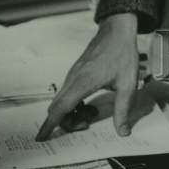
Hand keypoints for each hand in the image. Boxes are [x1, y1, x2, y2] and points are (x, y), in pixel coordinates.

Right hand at [36, 12, 139, 140]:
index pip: (61, 108)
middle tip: (87, 124)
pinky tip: (89, 104)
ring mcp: (72, 74)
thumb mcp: (128, 84)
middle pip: (57, 108)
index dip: (50, 124)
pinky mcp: (75, 72)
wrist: (117, 30)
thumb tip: (123, 132)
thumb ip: (123, 110)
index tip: (40, 138)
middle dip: (67, 122)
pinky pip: (66, 93)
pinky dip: (73, 104)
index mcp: (83, 82)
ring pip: (61, 101)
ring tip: (92, 113)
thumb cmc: (122, 54)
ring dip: (71, 113)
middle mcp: (73, 78)